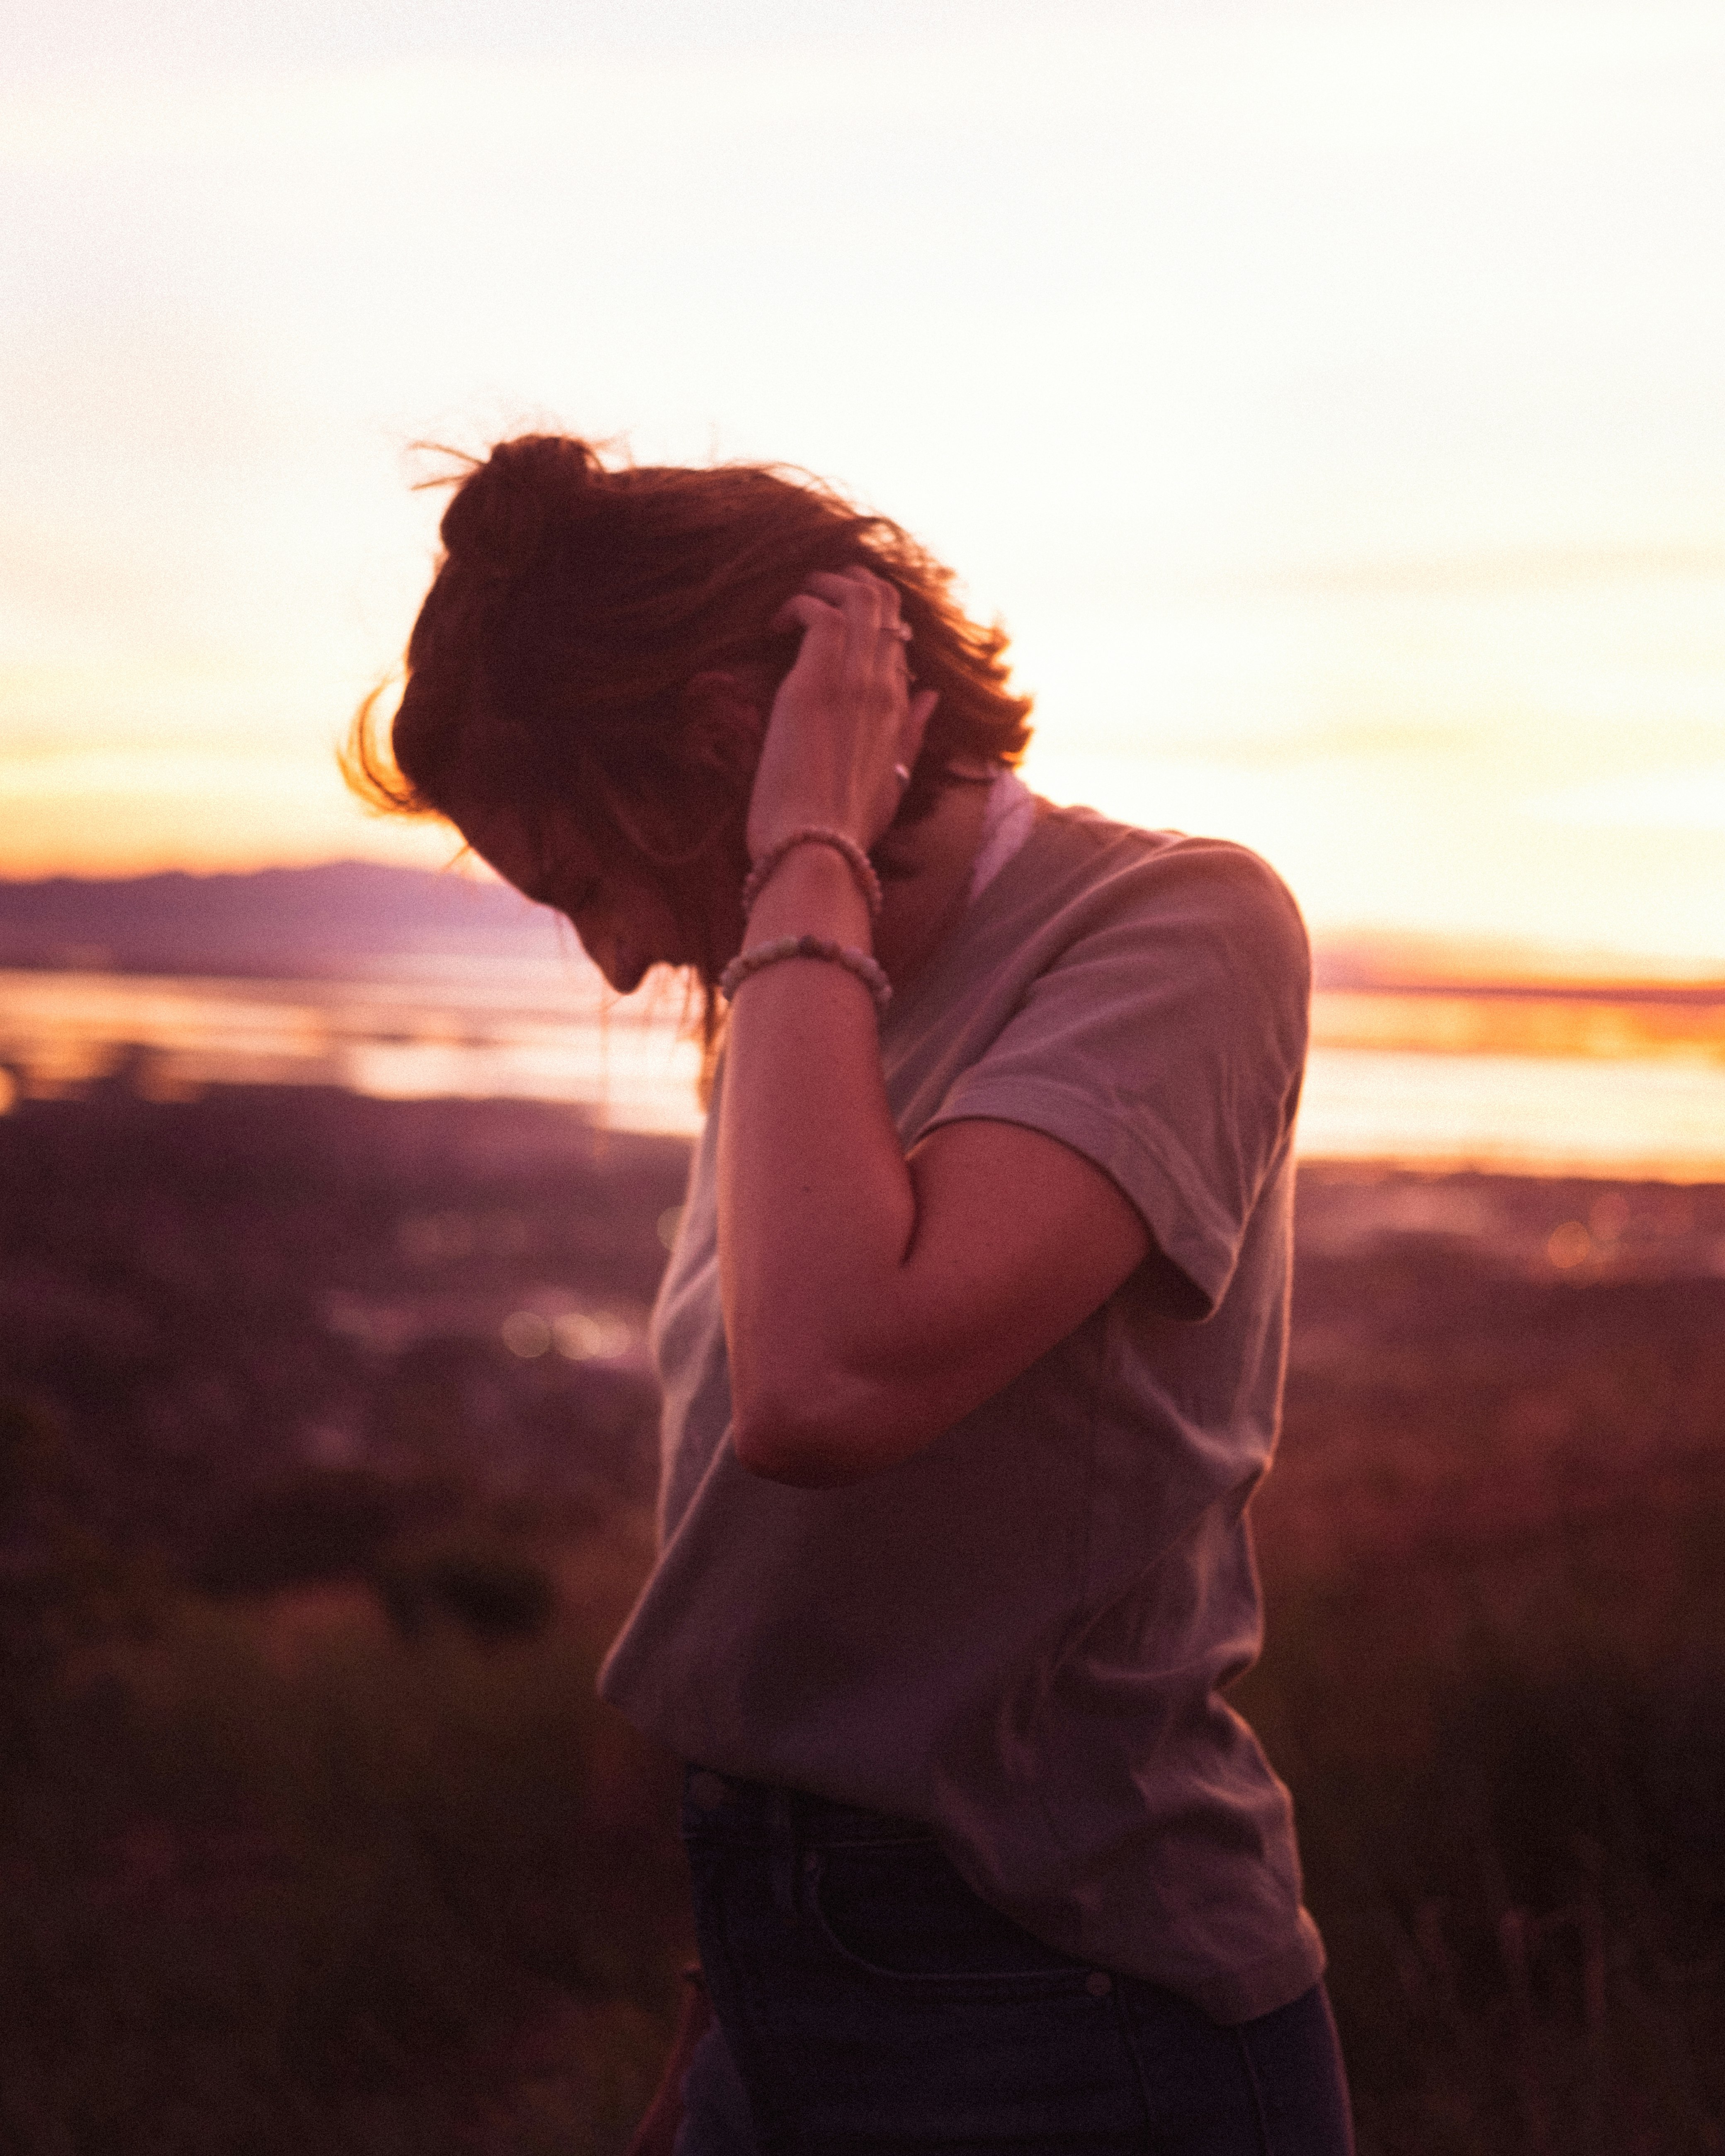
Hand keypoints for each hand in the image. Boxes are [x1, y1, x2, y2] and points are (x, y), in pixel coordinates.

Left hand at [747, 567, 937, 862]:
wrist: (819, 853)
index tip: (832, 628)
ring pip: (859, 597)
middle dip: (850, 583)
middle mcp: (884, 688)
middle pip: (884, 605)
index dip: (867, 622)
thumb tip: (931, 698)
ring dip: (824, 584)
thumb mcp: (893, 782)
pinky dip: (797, 604)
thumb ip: (912, 735)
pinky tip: (775, 623)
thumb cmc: (846, 830)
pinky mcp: (813, 686)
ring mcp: (852, 683)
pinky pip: (819, 615)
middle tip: (816, 591)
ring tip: (794, 601)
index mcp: (900, 711)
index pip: (895, 639)